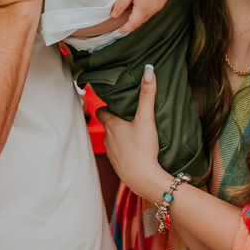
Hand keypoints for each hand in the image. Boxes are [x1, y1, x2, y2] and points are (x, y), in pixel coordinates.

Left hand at [97, 64, 167, 198]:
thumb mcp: (146, 119)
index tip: (117, 103)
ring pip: (113, 141)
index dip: (108, 106)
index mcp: (111, 126)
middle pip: (108, 126)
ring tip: (135, 133)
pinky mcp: (118, 166)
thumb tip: (148, 70)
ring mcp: (112, 154)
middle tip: (130, 116)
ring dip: (121, 137)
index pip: (101, 110)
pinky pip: (119, 154)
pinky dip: (126, 151)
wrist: (144, 180)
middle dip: (116, 121)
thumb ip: (147, 95)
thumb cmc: (143, 149)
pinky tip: (137, 151)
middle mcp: (107, 139)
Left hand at [112, 0, 168, 34]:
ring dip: (139, 15)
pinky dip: (146, 10)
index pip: (133, 24)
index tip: (120, 30)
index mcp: (143, 9)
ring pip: (147, 15)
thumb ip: (120, 4)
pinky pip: (153, 10)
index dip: (126, 28)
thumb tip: (113, 15)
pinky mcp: (162, 1)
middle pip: (140, 20)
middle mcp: (153, 10)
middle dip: (132, 22)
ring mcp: (159, 6)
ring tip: (132, 11)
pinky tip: (142, 4)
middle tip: (124, 21)